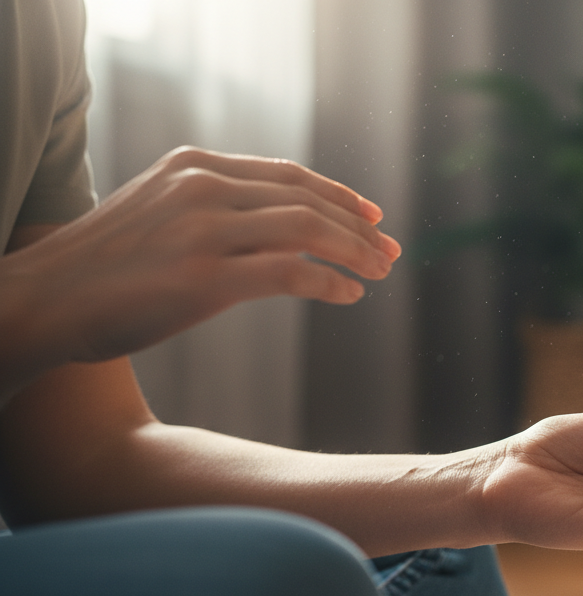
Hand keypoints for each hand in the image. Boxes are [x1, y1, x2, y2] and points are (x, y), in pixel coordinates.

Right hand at [3, 146, 397, 364]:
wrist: (47, 298)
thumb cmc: (107, 265)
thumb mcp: (161, 211)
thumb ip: (216, 206)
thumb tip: (283, 228)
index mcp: (196, 166)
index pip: (290, 176)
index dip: (340, 197)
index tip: (374, 217)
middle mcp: (204, 188)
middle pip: (308, 200)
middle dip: (359, 227)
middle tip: (391, 251)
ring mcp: (204, 231)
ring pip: (308, 231)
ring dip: (355, 252)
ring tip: (379, 272)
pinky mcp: (206, 279)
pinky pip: (291, 274)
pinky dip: (330, 284)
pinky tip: (348, 296)